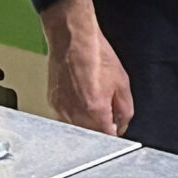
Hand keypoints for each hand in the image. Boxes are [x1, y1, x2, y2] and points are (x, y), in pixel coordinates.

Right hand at [39, 0, 132, 135]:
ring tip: (93, 98)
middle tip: (107, 110)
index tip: (118, 126)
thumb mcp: (122, 83)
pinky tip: (80, 96)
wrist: (73, 40)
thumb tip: (122, 125)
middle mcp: (74, 115)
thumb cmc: (97, 55)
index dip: (115, 132)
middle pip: (91, 135)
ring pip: (77, 128)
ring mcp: (60, 110)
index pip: (107, 138)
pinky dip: (74, 113)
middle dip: (101, 128)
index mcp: (95, 111)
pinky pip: (65, 117)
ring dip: (87, 121)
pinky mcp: (52, 103)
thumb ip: (125, 110)